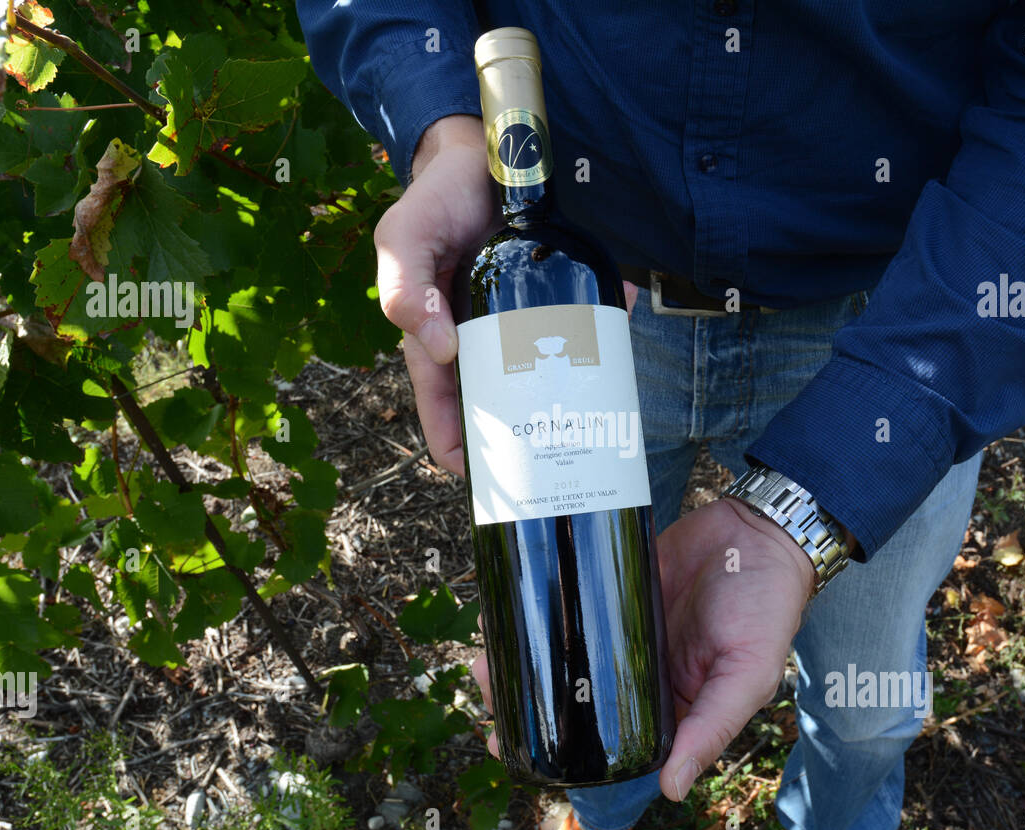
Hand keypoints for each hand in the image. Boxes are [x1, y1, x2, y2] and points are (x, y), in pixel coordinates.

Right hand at [376, 113, 640, 475]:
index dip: (458, 447)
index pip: (444, 405)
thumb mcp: (405, 235)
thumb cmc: (439, 199)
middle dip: (517, 440)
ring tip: (585, 436)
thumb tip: (437, 347)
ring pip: (542, 378)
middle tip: (544, 469)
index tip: (480, 483)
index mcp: (436, 335)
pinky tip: (618, 357)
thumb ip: (405, 286)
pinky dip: (597, 350)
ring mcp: (524, 319)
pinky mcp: (563, 295)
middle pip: (499, 404)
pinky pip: (580, 332)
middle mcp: (482, 336)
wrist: (492, 151)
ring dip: (560, 405)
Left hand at [472, 496, 814, 800]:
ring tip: (486, 655)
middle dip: (523, 698)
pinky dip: (538, 609)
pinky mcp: (611, 586)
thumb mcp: (747, 677)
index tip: (511, 747)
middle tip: (486, 688)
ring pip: (562, 652)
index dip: (560, 749)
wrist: (761, 532)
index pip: (607, 742)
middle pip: (572, 697)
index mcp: (669, 707)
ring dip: (523, 655)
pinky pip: (568, 603)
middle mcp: (638, 673)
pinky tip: (507, 611)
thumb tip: (671, 790)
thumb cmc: (767, 610)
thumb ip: (712, 729)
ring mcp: (620, 629)